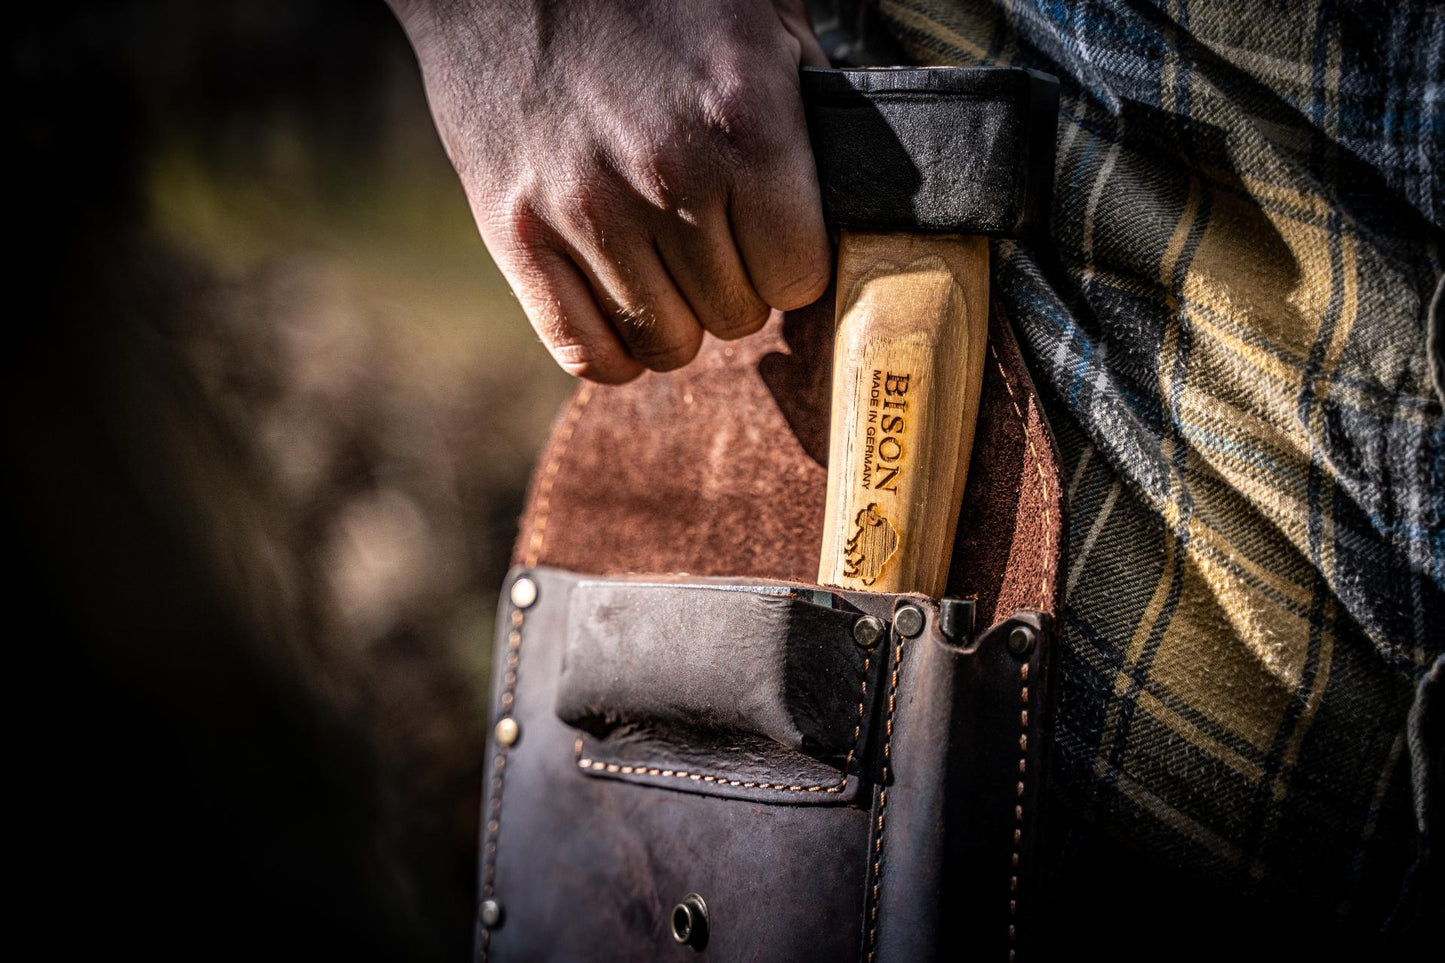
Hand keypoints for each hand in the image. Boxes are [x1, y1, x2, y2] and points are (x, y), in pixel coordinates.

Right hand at [390, 0, 830, 381]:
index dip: (791, 262)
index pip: (798, 276)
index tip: (772, 236)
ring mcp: (587, 211)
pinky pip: (586, 353)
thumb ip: (809, 114)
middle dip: (736, 285)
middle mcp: (669, 176)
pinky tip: (622, 311)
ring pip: (667, 345)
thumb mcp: (763, 20)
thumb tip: (846, 196)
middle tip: (714, 239)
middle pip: (736, 317)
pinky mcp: (516, 233)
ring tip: (667, 267)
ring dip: (678, 317)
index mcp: (745, 121)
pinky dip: (615, 351)